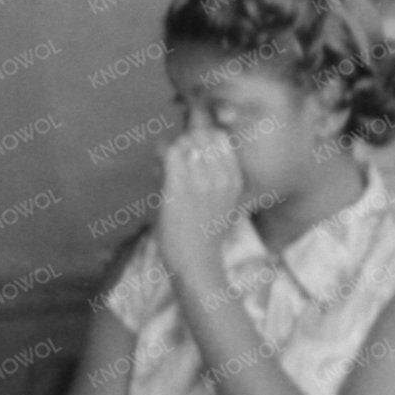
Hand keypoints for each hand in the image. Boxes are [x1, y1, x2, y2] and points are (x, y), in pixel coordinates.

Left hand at [155, 127, 245, 273]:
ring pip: (185, 141)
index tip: (190, 145)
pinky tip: (159, 165)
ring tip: (165, 160)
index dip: (202, 135)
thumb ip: (219, 174)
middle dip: (185, 137)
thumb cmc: (206, 232)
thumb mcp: (226, 200)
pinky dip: (162, 154)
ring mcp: (201, 181)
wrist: (196, 259)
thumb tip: (200, 148)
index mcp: (235, 178)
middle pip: (202, 135)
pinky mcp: (179, 187)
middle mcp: (221, 176)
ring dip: (171, 146)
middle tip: (175, 153)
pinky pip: (171, 154)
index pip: (220, 137)